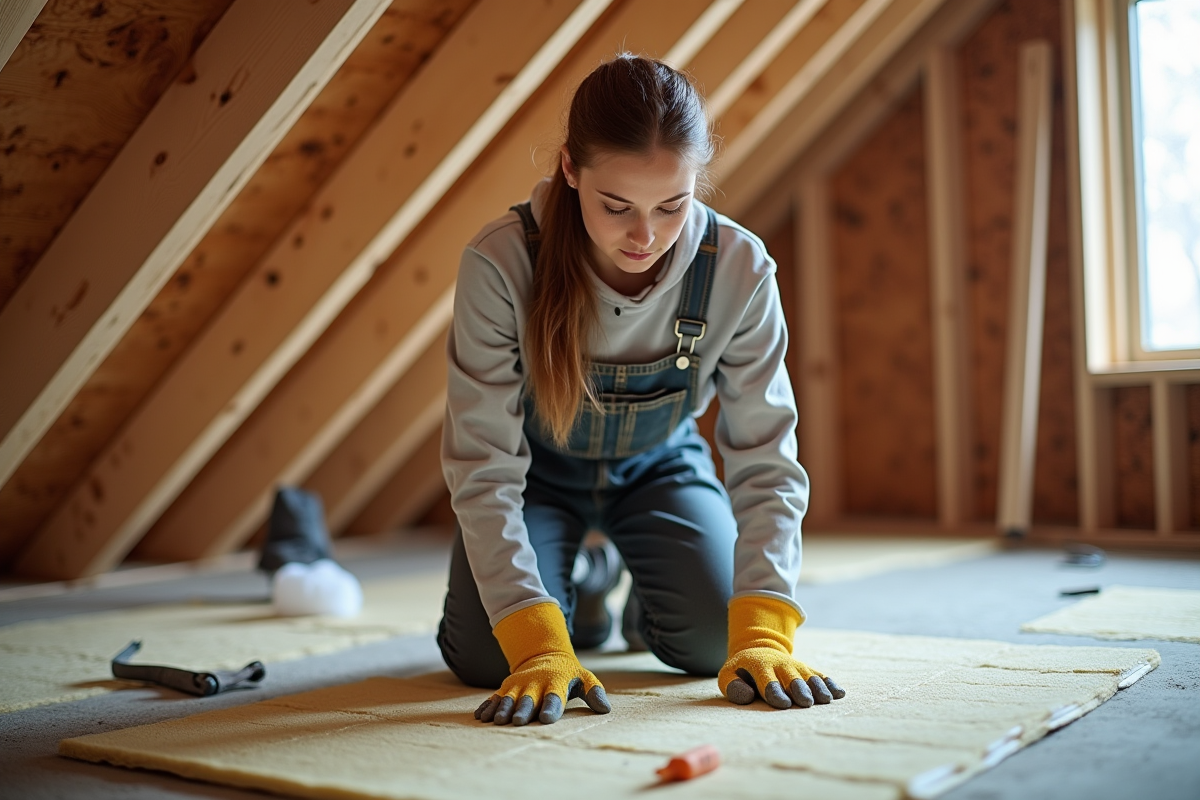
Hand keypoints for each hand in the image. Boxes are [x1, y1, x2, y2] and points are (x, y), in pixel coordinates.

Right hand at [477, 602, 610, 725]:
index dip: (551, 707)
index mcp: (556, 682)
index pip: (555, 697)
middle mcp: (535, 684)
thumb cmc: (568, 674)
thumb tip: (605, 708)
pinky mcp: (505, 688)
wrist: (544, 654)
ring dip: (502, 709)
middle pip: (528, 699)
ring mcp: (518, 685)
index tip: (547, 719)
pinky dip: (487, 706)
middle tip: (517, 721)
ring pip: (509, 698)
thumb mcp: (584, 678)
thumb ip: (594, 692)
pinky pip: (494, 697)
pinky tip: (480, 717)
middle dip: (523, 709)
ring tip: (497, 721)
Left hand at [719, 595, 845, 708]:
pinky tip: (840, 693)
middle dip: (799, 690)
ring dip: (818, 688)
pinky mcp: (807, 669)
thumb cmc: (741, 673)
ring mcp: (796, 666)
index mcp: (759, 665)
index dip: (775, 692)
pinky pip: (820, 675)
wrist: (758, 650)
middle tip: (806, 703)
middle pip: (792, 679)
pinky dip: (830, 684)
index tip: (783, 704)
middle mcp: (780, 664)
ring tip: (826, 700)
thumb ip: (733, 686)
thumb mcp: (728, 676)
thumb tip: (748, 696)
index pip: (767, 680)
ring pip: (809, 677)